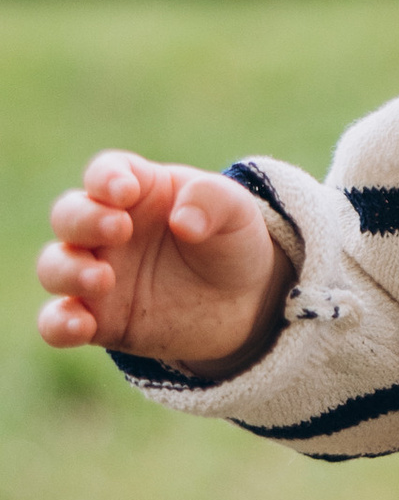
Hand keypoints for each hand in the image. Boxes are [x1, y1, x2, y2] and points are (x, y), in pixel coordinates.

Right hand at [38, 153, 291, 376]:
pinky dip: (58, 324)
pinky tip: (81, 326)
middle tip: (120, 230)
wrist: (243, 301)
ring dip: (67, 270)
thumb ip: (213, 201)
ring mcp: (96, 274)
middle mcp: (106, 229)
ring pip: (54, 266)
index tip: (126, 192)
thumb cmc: (230, 241)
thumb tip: (183, 221)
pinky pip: (56, 322)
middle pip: (68, 214)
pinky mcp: (97, 320)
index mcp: (138, 189)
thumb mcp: (236, 212)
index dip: (106, 178)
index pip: (105, 173)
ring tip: (103, 279)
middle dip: (83, 220)